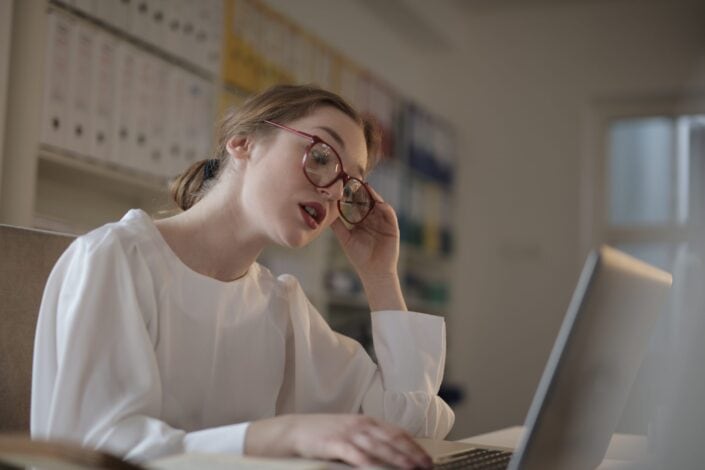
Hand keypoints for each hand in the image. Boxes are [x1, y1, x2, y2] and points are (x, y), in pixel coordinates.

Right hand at [245, 414, 431, 468]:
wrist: (294, 431)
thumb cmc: (323, 434)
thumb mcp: (350, 431)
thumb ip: (369, 438)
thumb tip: (391, 452)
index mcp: (367, 421)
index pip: (397, 432)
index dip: (414, 446)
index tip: (427, 458)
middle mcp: (361, 425)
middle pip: (392, 440)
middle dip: (412, 454)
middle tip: (426, 467)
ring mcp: (349, 433)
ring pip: (379, 448)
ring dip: (397, 459)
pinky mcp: (335, 443)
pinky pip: (356, 455)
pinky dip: (369, 463)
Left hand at [331, 187, 399, 281]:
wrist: (373, 271)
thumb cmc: (359, 257)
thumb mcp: (345, 238)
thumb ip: (337, 226)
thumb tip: (325, 214)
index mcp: (362, 221)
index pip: (357, 204)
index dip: (351, 195)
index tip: (343, 186)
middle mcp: (373, 219)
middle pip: (368, 201)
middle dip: (361, 191)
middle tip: (353, 180)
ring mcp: (383, 222)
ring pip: (378, 204)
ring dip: (372, 196)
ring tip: (364, 187)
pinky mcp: (392, 227)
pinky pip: (389, 213)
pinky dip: (383, 206)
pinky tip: (377, 201)